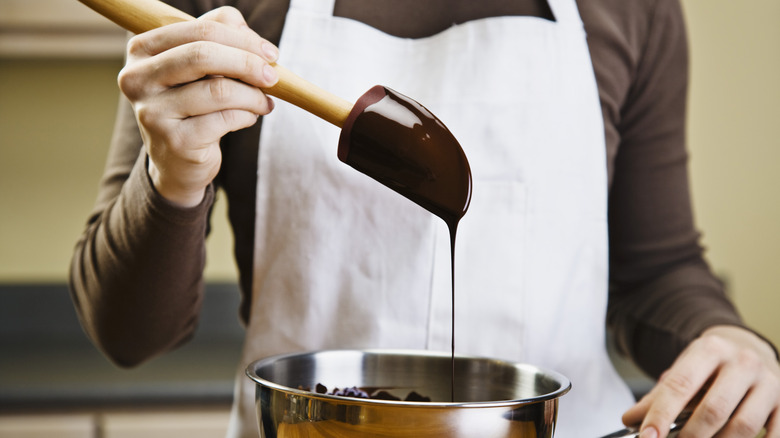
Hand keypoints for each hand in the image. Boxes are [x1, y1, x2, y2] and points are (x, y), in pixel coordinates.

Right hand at [118, 7, 278, 205]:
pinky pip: (225, 119)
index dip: (242, 39)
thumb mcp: (201, 65)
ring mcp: (153, 112)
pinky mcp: (175, 141)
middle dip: (248, 64)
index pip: (199, 31)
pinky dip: (247, 116)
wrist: (177, 159)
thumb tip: (245, 30)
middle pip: (203, 56)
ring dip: (253, 96)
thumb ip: (219, 35)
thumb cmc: (192, 103)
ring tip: (264, 102)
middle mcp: (138, 79)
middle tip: (273, 77)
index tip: (270, 53)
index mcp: (141, 50)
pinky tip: (249, 118)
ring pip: (218, 90)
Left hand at [623, 325, 779, 437]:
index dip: (661, 414)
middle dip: (691, 436)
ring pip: (743, 426)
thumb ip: (658, 395)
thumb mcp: (683, 369)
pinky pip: (772, 435)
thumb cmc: (709, 365)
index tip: (648, 436)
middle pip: (714, 410)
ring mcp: (768, 382)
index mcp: (710, 349)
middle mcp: (742, 362)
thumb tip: (630, 420)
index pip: (680, 385)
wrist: (747, 349)